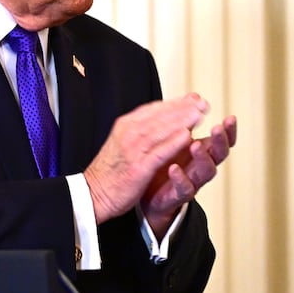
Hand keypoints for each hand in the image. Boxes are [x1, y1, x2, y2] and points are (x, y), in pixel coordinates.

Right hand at [83, 93, 209, 223]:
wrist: (92, 193)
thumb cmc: (110, 170)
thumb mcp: (121, 141)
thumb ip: (138, 130)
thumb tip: (158, 119)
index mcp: (124, 126)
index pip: (153, 109)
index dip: (175, 103)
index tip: (192, 99)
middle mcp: (128, 133)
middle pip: (159, 116)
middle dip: (182, 108)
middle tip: (202, 103)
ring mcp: (133, 150)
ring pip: (161, 130)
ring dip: (182, 121)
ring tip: (200, 114)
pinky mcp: (138, 167)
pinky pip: (159, 152)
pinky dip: (173, 142)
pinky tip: (187, 136)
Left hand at [140, 115, 237, 235]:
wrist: (148, 193)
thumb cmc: (165, 163)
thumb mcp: (176, 138)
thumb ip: (186, 119)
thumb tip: (195, 96)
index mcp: (202, 150)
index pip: (221, 139)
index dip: (229, 130)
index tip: (231, 117)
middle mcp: (200, 165)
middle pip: (218, 154)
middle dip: (220, 140)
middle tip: (217, 127)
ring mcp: (192, 180)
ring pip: (206, 171)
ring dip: (202, 157)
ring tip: (195, 144)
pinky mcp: (177, 194)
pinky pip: (184, 188)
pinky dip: (180, 178)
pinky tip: (173, 168)